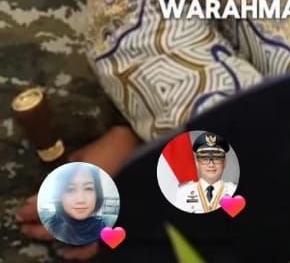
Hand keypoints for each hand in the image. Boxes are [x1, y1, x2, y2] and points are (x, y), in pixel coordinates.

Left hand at [17, 126, 137, 245]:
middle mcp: (89, 210)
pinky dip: (77, 252)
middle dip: (39, 224)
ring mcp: (101, 221)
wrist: (156, 159)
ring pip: (71, 236)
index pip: (50, 204)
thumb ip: (74, 165)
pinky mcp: (113, 226)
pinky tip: (66, 252)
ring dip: (52, 237)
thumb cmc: (121, 149)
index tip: (21, 211)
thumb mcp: (90, 152)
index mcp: (80, 189)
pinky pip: (92, 246)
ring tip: (40, 235)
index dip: (33, 209)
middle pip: (57, 223)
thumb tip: (64, 170)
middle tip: (25, 224)